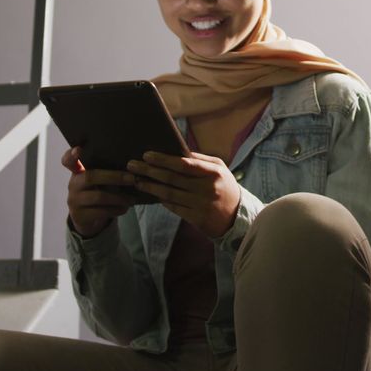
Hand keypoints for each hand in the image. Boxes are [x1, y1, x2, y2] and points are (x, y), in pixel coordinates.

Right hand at [61, 146, 137, 236]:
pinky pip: (101, 212)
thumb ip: (104, 170)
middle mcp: (73, 184)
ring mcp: (74, 200)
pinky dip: (116, 209)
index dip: (71, 155)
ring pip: (99, 197)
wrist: (85, 217)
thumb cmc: (95, 191)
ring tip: (132, 198)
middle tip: (132, 178)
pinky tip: (125, 208)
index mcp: (77, 171)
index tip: (78, 149)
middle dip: (114, 177)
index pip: (68, 160)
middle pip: (90, 177)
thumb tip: (131, 165)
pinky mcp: (80, 215)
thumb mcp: (96, 179)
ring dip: (119, 198)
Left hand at [126, 151, 240, 238]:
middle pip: (173, 179)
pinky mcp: (197, 218)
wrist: (238, 216)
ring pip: (169, 194)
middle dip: (150, 171)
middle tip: (132, 165)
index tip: (147, 155)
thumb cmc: (224, 187)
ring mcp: (202, 205)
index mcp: (214, 172)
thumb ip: (199, 160)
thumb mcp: (218, 169)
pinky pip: (173, 207)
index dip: (164, 159)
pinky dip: (161, 200)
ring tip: (137, 180)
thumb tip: (174, 151)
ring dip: (151, 187)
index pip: (185, 164)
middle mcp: (208, 188)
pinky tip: (151, 194)